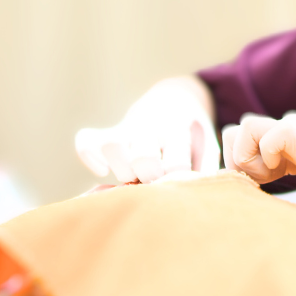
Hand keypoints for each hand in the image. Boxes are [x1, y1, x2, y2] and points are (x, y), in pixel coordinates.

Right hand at [74, 78, 220, 183]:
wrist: (175, 99)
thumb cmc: (194, 135)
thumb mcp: (209, 146)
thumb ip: (207, 170)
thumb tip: (197, 196)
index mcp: (179, 132)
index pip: (175, 166)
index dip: (175, 181)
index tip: (179, 183)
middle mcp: (151, 128)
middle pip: (143, 159)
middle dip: (148, 178)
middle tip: (155, 181)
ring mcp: (128, 128)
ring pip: (111, 147)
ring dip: (121, 171)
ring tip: (132, 177)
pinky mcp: (110, 131)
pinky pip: (86, 141)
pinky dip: (89, 157)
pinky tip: (102, 170)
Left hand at [223, 113, 295, 223]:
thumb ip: (286, 163)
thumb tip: (261, 179)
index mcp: (284, 133)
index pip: (241, 138)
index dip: (242, 162)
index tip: (262, 182)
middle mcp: (282, 125)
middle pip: (232, 131)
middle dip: (238, 161)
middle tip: (262, 180)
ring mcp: (289, 125)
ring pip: (240, 130)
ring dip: (248, 160)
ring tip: (272, 176)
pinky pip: (263, 140)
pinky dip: (267, 160)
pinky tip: (287, 169)